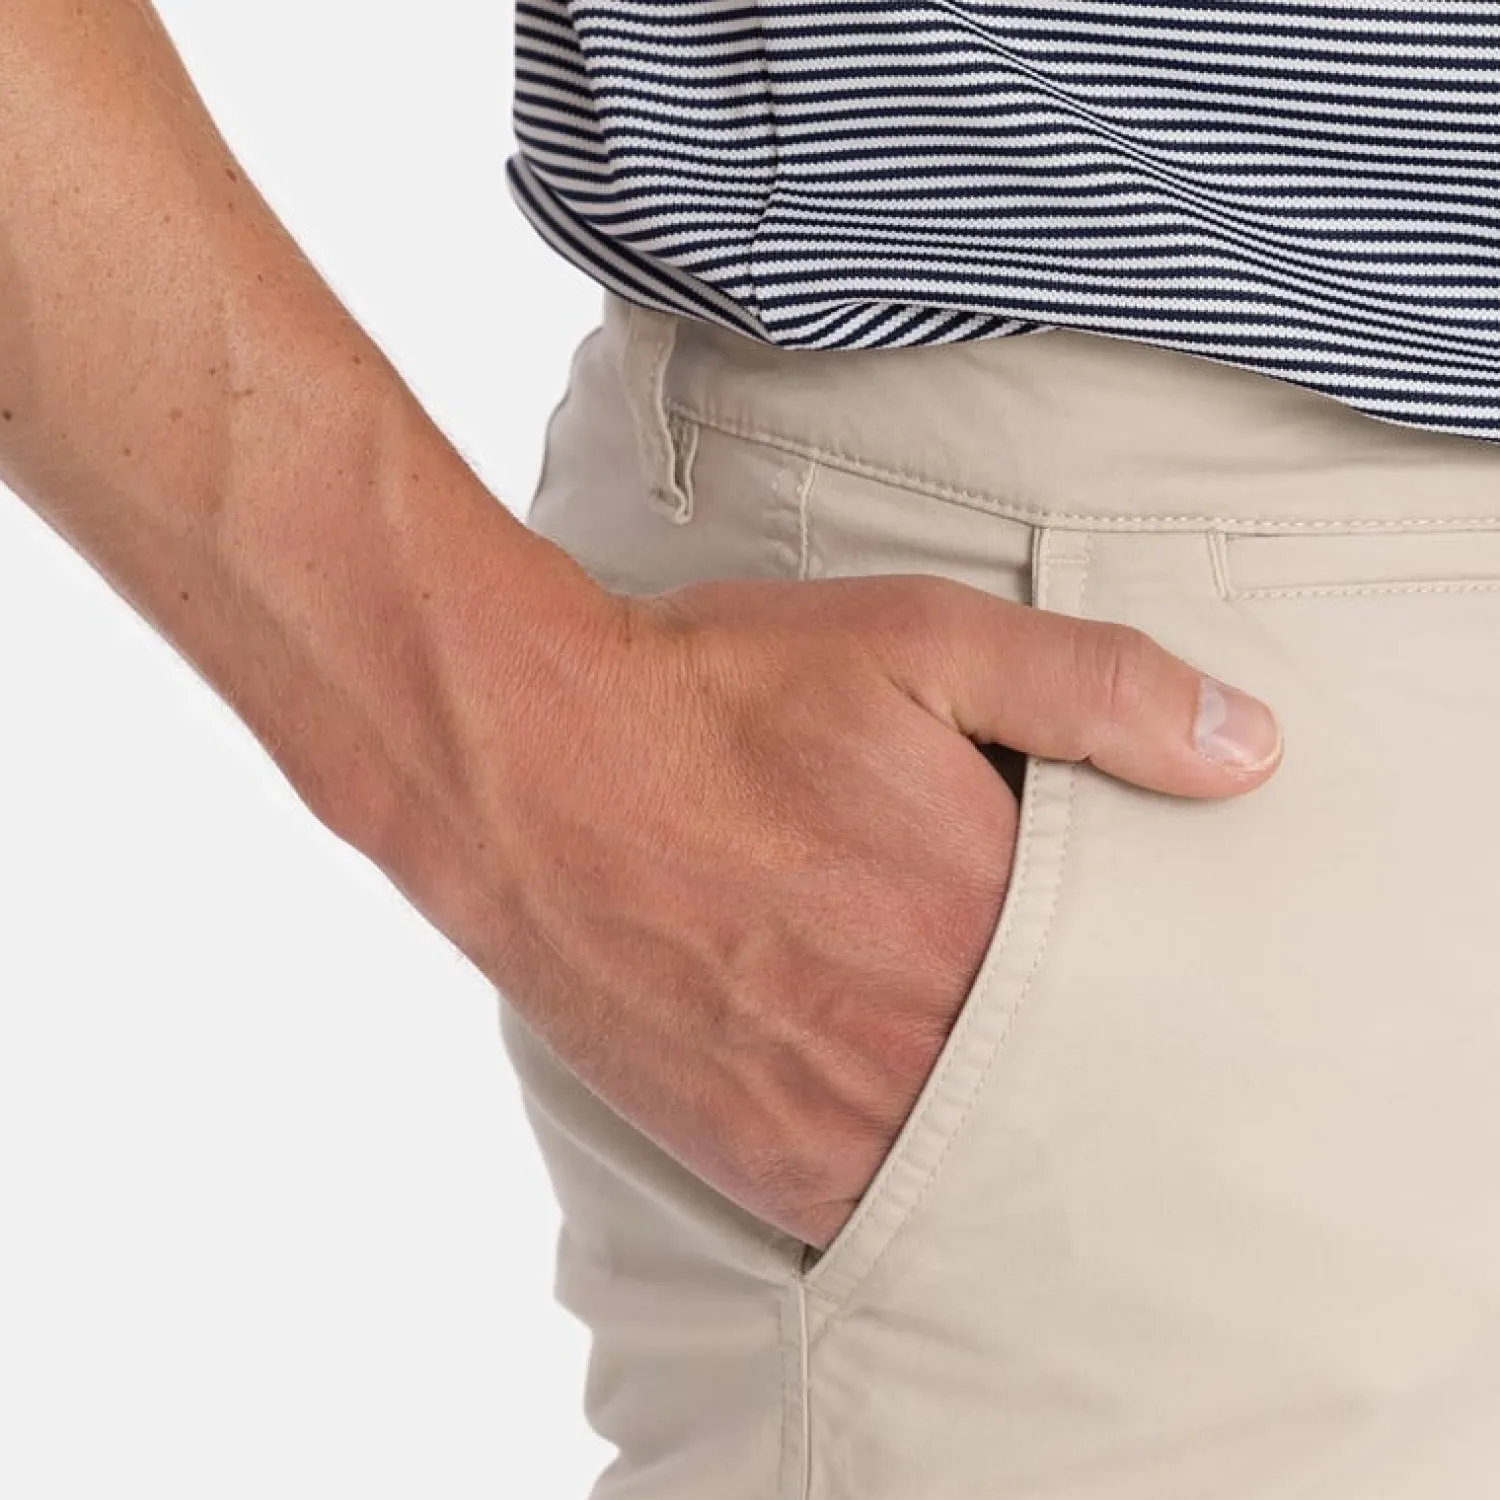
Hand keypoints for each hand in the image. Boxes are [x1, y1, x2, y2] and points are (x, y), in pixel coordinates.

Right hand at [383, 570, 1282, 1250]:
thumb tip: (1250, 750)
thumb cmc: (717, 698)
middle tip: (1020, 973)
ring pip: (981, 1162)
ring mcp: (836, 1118)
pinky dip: (910, 1166)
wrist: (528, 765)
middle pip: (1063, 1084)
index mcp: (983, 921)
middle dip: (1072, 1043)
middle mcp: (921, 1044)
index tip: (1133, 943)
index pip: (1135, 984)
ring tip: (964, 1045)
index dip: (1145, 965)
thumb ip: (1097, 694)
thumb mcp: (920, 641)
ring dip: (996, 1117)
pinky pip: (880, 1207)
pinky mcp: (758, 1158)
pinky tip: (896, 1101)